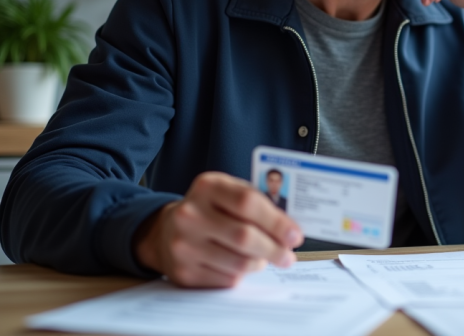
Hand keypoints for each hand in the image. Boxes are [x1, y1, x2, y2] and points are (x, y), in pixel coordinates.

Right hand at [134, 172, 303, 287]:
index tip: (295, 235)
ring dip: (260, 262)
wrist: (165, 231)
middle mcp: (190, 215)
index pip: (248, 202)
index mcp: (207, 187)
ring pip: (238, 262)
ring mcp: (184, 245)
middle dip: (274, 248)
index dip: (276, 221)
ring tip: (266, 257)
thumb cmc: (210, 209)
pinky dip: (242, 274)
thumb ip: (258, 202)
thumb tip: (291, 226)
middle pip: (244, 236)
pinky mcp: (183, 272)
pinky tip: (242, 265)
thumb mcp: (228, 192)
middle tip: (289, 255)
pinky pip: (227, 279)